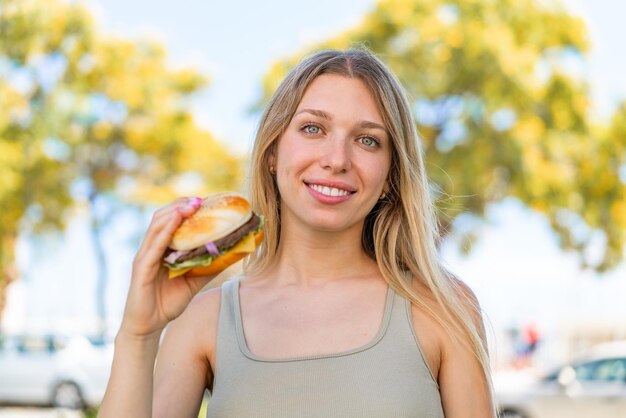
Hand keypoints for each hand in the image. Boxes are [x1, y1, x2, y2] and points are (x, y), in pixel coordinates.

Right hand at [119, 197, 216, 339]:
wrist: (149, 326)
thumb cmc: (168, 302)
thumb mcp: (194, 281)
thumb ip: (208, 267)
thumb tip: (231, 254)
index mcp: (162, 248)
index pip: (172, 220)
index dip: (186, 207)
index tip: (206, 200)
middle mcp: (152, 248)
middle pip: (163, 216)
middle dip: (181, 204)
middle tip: (201, 198)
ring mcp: (145, 256)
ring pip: (157, 226)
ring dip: (174, 212)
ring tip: (191, 204)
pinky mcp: (141, 267)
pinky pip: (153, 245)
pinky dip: (165, 231)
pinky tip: (176, 221)